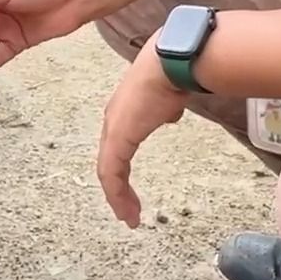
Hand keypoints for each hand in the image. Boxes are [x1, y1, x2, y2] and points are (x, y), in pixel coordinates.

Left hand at [96, 34, 190, 227]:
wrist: (170, 62)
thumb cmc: (172, 72)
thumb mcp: (169, 96)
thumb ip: (166, 108)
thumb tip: (170, 114)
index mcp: (125, 112)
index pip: (117, 145)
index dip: (122, 168)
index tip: (132, 187)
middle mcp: (114, 120)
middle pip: (109, 162)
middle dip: (117, 188)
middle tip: (127, 210)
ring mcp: (114, 129)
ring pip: (108, 172)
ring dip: (117, 197)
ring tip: (129, 217)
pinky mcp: (118, 138)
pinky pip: (111, 173)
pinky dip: (117, 194)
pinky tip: (127, 209)